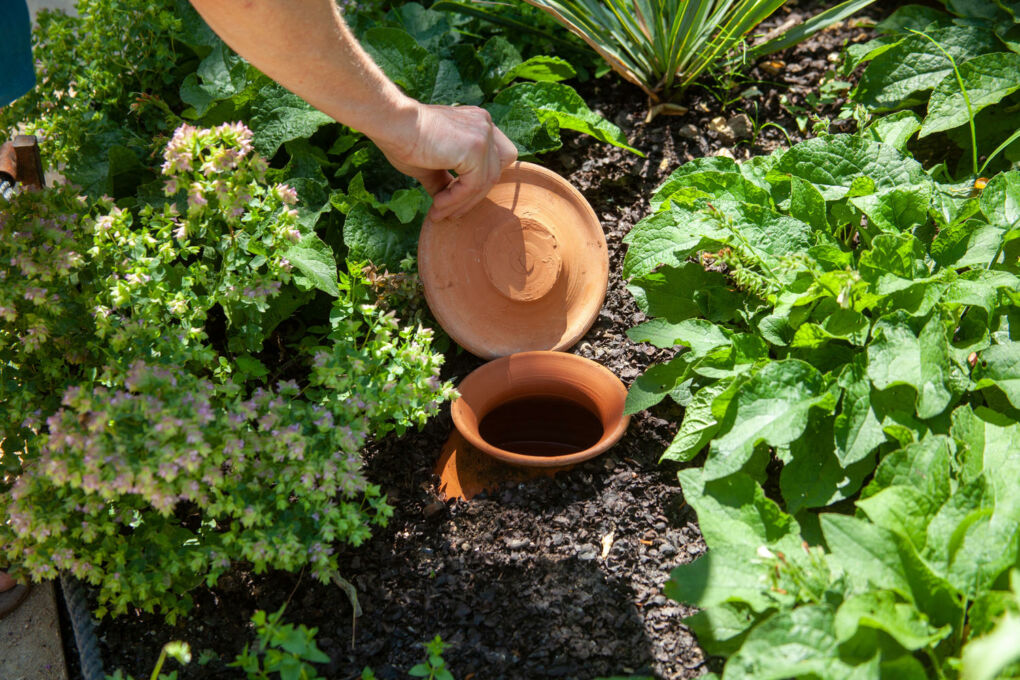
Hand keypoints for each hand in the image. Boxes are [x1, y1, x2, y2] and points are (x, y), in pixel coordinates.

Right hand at [373, 103, 517, 221]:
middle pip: (494, 172)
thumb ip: (446, 180)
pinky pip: (473, 185)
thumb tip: (448, 202)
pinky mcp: (476, 148)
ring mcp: (483, 134)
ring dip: (461, 203)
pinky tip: (437, 204)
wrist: (392, 123)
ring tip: (438, 212)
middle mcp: (485, 124)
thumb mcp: (431, 164)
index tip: (452, 202)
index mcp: (477, 123)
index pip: (492, 160)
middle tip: (448, 213)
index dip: (477, 184)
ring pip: (484, 182)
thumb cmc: (404, 139)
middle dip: (473, 197)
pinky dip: (456, 199)